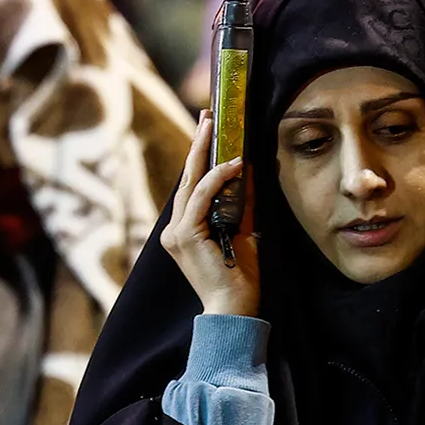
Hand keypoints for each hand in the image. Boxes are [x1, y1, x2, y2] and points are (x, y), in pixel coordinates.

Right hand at [161, 111, 258, 317]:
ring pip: (190, 184)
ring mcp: (176, 233)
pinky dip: (217, 178)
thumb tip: (249, 173)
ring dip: (203, 152)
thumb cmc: (240, 278)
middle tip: (207, 116)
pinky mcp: (184, 236)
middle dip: (197, 145)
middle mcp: (174, 230)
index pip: (191, 188)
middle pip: (186, 179)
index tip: (207, 131)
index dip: (198, 157)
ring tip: (214, 126)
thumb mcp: (244, 233)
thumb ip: (242, 206)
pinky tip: (232, 163)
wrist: (234, 308)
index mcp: (185, 231)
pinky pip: (201, 198)